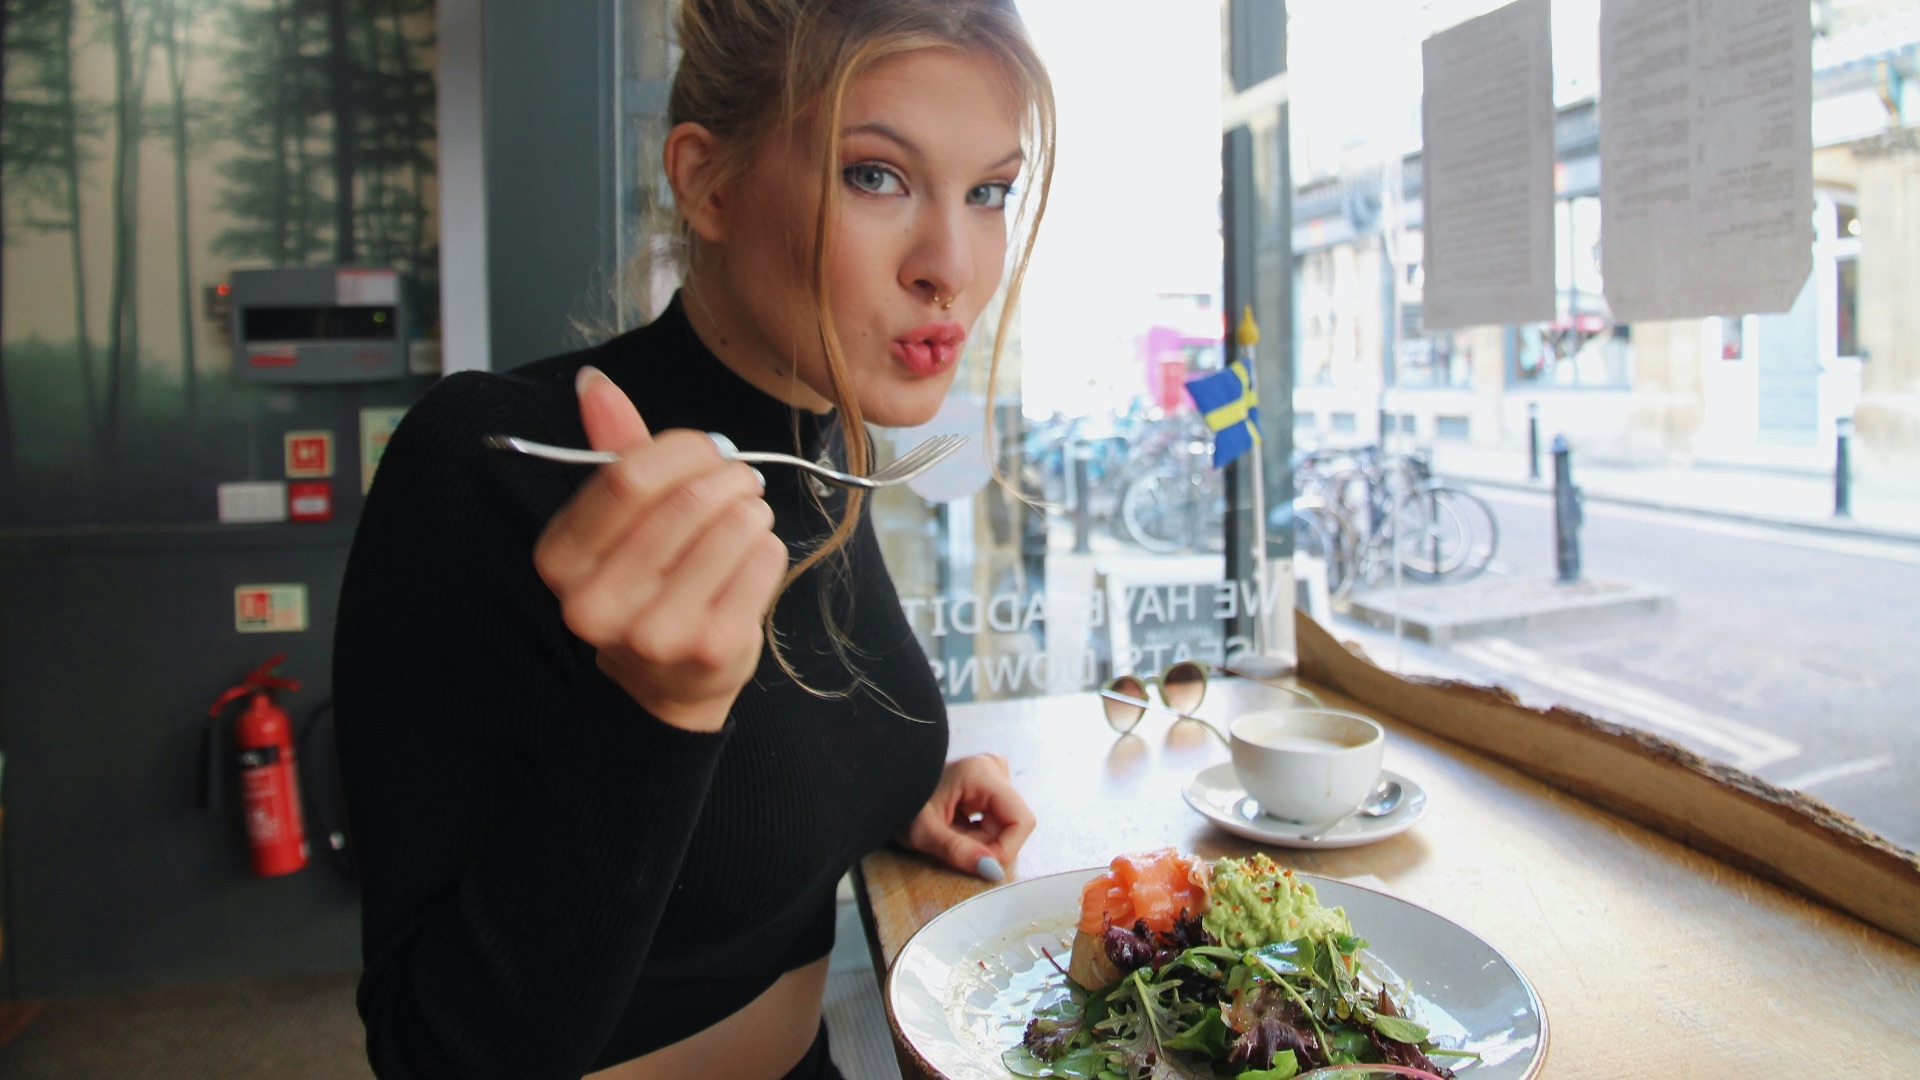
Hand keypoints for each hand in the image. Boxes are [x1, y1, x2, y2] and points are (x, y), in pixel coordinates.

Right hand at [533, 366, 788, 731]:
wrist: (664, 681)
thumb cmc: (643, 582)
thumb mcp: (614, 521)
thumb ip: (611, 449)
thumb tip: (594, 381)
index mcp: (560, 561)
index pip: (627, 478)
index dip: (682, 450)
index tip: (708, 449)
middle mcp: (597, 604)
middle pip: (686, 502)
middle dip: (728, 476)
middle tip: (740, 478)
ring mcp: (655, 632)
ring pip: (733, 527)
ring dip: (751, 509)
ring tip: (744, 518)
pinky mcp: (711, 648)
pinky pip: (764, 561)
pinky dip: (767, 547)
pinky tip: (749, 561)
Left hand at [898, 754, 1035, 881]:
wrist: (884, 788)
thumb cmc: (899, 803)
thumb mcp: (924, 833)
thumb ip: (958, 852)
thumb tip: (993, 871)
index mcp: (983, 773)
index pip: (1021, 821)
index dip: (1006, 849)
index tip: (979, 864)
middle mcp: (993, 768)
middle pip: (1011, 825)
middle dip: (987, 845)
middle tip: (952, 844)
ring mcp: (992, 775)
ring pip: (1004, 825)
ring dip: (980, 841)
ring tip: (950, 834)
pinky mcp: (988, 785)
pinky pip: (996, 820)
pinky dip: (977, 834)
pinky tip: (955, 828)